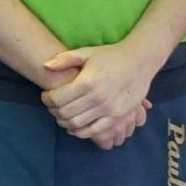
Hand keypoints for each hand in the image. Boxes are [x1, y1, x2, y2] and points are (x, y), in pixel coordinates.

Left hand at [41, 42, 162, 149]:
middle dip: (54, 111)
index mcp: (87, 81)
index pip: (58, 98)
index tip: (46, 96)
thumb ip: (65, 59)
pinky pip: (95, 131)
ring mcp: (109, 109)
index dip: (47, 99)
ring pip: (77, 124)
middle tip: (52, 107)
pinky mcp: (118, 117)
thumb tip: (45, 66)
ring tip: (62, 116)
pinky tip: (75, 127)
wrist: (139, 62)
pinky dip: (81, 132)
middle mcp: (97, 98)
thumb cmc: (111, 56)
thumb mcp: (87, 53)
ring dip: (65, 122)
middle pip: (65, 113)